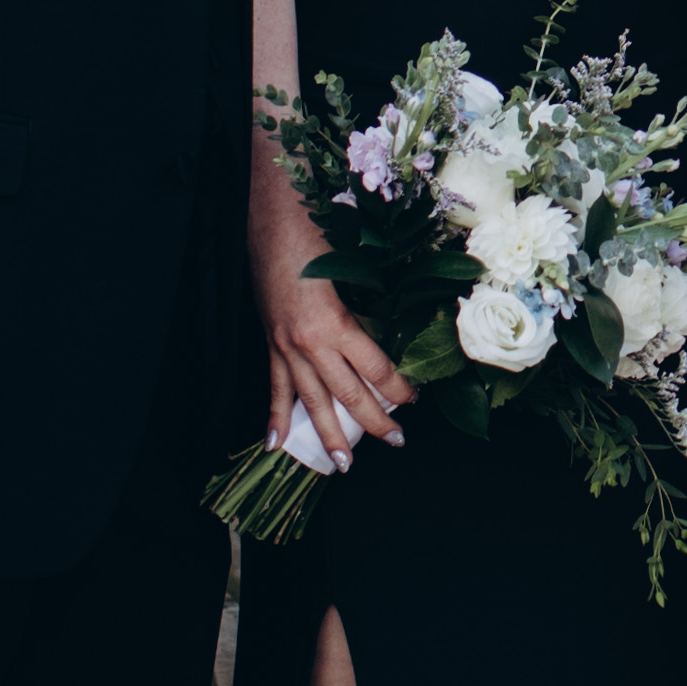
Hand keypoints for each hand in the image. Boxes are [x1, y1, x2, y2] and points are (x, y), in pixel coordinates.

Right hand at [254, 142, 407, 462]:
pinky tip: (274, 444)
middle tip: (397, 441)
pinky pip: (275, 387)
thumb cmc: (319, 235)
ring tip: (342, 464)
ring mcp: (286, 347)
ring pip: (311, 402)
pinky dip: (275, 417)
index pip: (377, 371)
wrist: (272, 221)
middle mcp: (309, 343)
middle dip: (375, 423)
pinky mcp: (270, 343)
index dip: (400, 389)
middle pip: (349, 396)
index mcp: (336, 324)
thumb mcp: (358, 267)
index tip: (416, 397)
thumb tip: (403, 327)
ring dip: (328, 434)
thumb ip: (377, 302)